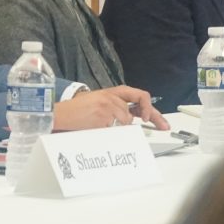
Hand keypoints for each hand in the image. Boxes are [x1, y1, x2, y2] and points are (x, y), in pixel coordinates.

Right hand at [53, 86, 168, 130]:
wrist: (61, 114)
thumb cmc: (77, 111)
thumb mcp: (99, 102)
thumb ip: (116, 106)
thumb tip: (134, 119)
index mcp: (111, 92)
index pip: (138, 94)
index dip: (148, 106)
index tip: (151, 117)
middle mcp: (111, 96)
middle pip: (138, 106)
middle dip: (152, 116)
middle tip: (162, 126)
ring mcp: (108, 106)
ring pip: (127, 121)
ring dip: (120, 127)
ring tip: (103, 125)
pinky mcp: (103, 116)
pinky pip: (116, 129)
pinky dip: (111, 132)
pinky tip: (98, 127)